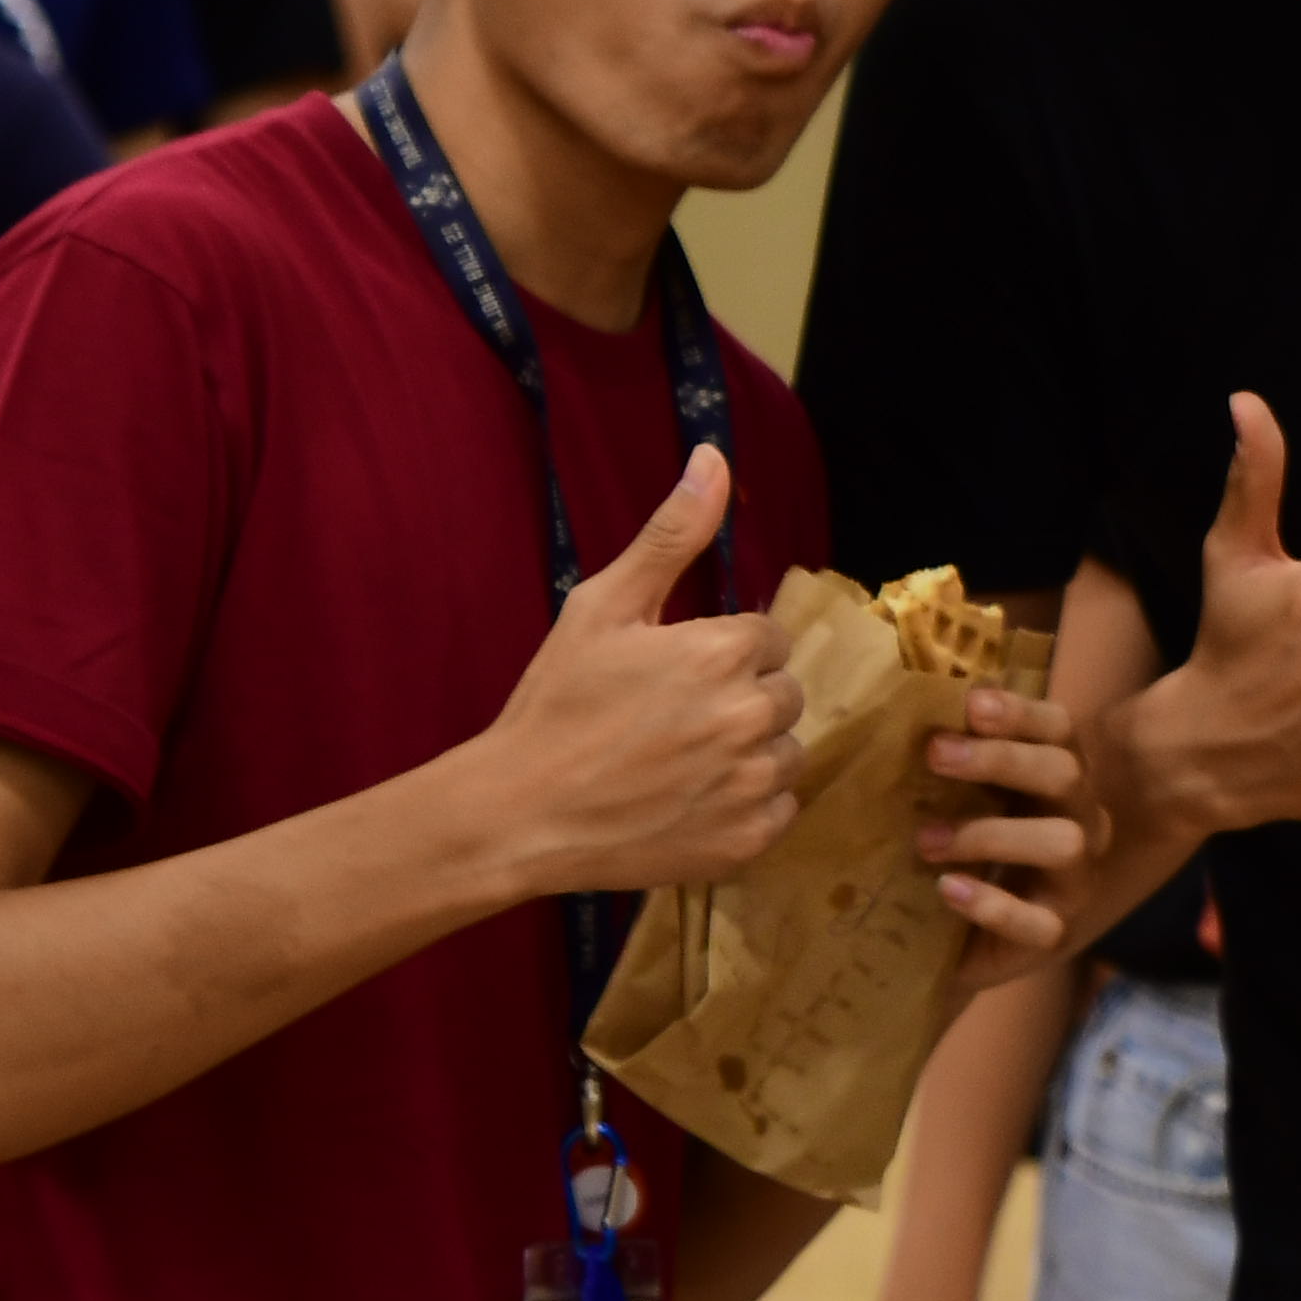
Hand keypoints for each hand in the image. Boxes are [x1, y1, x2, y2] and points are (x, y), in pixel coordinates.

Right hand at [459, 448, 803, 901]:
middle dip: (741, 698)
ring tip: (678, 761)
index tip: (675, 674)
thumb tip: (714, 458)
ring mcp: (752, 784)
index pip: (769, 637)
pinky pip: (780, 809)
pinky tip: (689, 801)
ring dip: (749, 753)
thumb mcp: (602, 607)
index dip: (725, 652)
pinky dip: (745, 806)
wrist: (513, 815)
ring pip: (787, 751)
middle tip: (672, 719)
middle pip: (784, 692)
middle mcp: (752, 716)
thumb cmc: (555, 705)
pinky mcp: (748, 841)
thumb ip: (671, 535)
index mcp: (725, 653)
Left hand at [915, 684, 1100, 994]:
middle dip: (1002, 760)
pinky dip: (991, 904)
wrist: (969, 941)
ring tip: (926, 840)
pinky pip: (1038, 923)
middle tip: (936, 754)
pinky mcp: (1052, 933)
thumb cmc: (964, 852)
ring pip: (1064, 843)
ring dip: (991, 835)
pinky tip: (948, 889)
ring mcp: (1074, 880)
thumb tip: (906, 709)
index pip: (1060, 729)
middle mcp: (1081, 820)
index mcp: (1059, 777)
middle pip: (1065, 773)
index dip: (1021, 712)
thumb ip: (951, 759)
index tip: (971, 703)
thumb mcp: (961, 799)